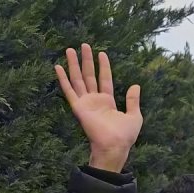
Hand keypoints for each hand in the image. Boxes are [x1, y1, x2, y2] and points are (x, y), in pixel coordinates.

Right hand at [55, 44, 141, 172]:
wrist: (115, 145)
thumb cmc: (125, 135)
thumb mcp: (134, 115)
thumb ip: (133, 100)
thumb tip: (136, 85)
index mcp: (108, 101)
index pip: (104, 79)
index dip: (103, 67)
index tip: (101, 53)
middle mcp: (95, 100)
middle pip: (89, 75)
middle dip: (86, 60)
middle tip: (84, 45)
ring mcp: (85, 102)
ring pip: (78, 79)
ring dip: (73, 64)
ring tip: (70, 49)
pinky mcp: (78, 107)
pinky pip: (69, 91)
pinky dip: (63, 79)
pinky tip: (58, 67)